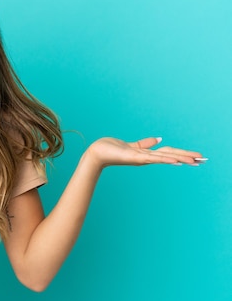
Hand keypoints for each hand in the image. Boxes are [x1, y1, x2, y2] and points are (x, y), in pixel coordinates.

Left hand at [85, 137, 204, 168]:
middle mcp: (145, 158)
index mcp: (146, 154)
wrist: (96, 153)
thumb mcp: (131, 145)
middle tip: (203, 160)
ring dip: (180, 158)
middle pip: (170, 156)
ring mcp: (141, 159)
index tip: (197, 157)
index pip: (168, 153)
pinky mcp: (134, 157)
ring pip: (164, 158)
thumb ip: (145, 143)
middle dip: (186, 157)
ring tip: (195, 161)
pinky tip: (175, 160)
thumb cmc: (110, 149)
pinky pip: (152, 158)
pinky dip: (164, 159)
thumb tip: (159, 139)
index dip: (182, 154)